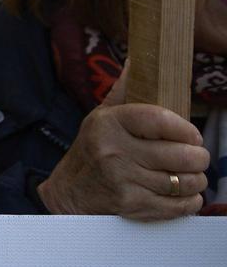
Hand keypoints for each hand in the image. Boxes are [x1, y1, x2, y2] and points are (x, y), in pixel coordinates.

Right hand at [37, 67, 209, 218]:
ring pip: (183, 182)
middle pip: (179, 155)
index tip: (193, 134)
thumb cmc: (92, 150)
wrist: (68, 192)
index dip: (186, 128)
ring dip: (197, 181)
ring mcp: (123, 179)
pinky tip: (185, 194)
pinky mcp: (131, 205)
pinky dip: (190, 201)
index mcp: (109, 123)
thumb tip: (137, 61)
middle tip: (198, 157)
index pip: (160, 120)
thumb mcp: (100, 118)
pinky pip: (177, 205)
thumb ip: (123, 92)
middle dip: (199, 158)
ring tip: (192, 176)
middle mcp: (114, 150)